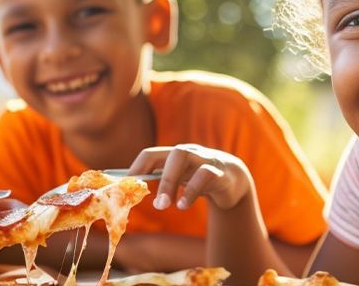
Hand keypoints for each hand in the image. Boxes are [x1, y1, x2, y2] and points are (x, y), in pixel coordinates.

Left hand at [126, 144, 253, 210]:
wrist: (233, 180)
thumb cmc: (198, 179)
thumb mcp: (179, 180)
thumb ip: (160, 183)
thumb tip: (133, 193)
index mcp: (174, 155)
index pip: (151, 154)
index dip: (136, 168)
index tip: (125, 187)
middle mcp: (190, 153)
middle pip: (173, 154)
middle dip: (161, 179)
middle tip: (154, 204)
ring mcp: (207, 160)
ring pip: (188, 160)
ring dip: (173, 183)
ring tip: (167, 206)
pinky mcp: (221, 173)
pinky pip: (207, 174)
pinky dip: (192, 191)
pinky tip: (184, 206)